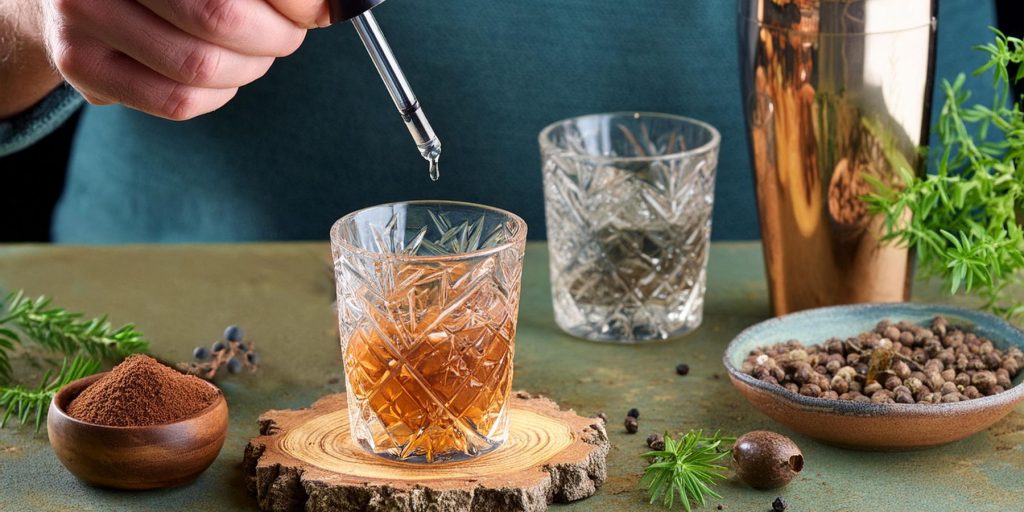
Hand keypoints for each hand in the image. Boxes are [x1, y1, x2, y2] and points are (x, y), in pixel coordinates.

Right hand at [42, 0, 330, 119]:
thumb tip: (325, 7)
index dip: (294, 1)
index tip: (317, 11)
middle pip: (220, 18)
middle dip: (275, 35)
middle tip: (287, 33)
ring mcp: (81, 14)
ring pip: (201, 67)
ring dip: (249, 68)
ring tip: (253, 51)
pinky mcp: (80, 64)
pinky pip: (176, 100)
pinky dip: (219, 94)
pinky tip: (221, 74)